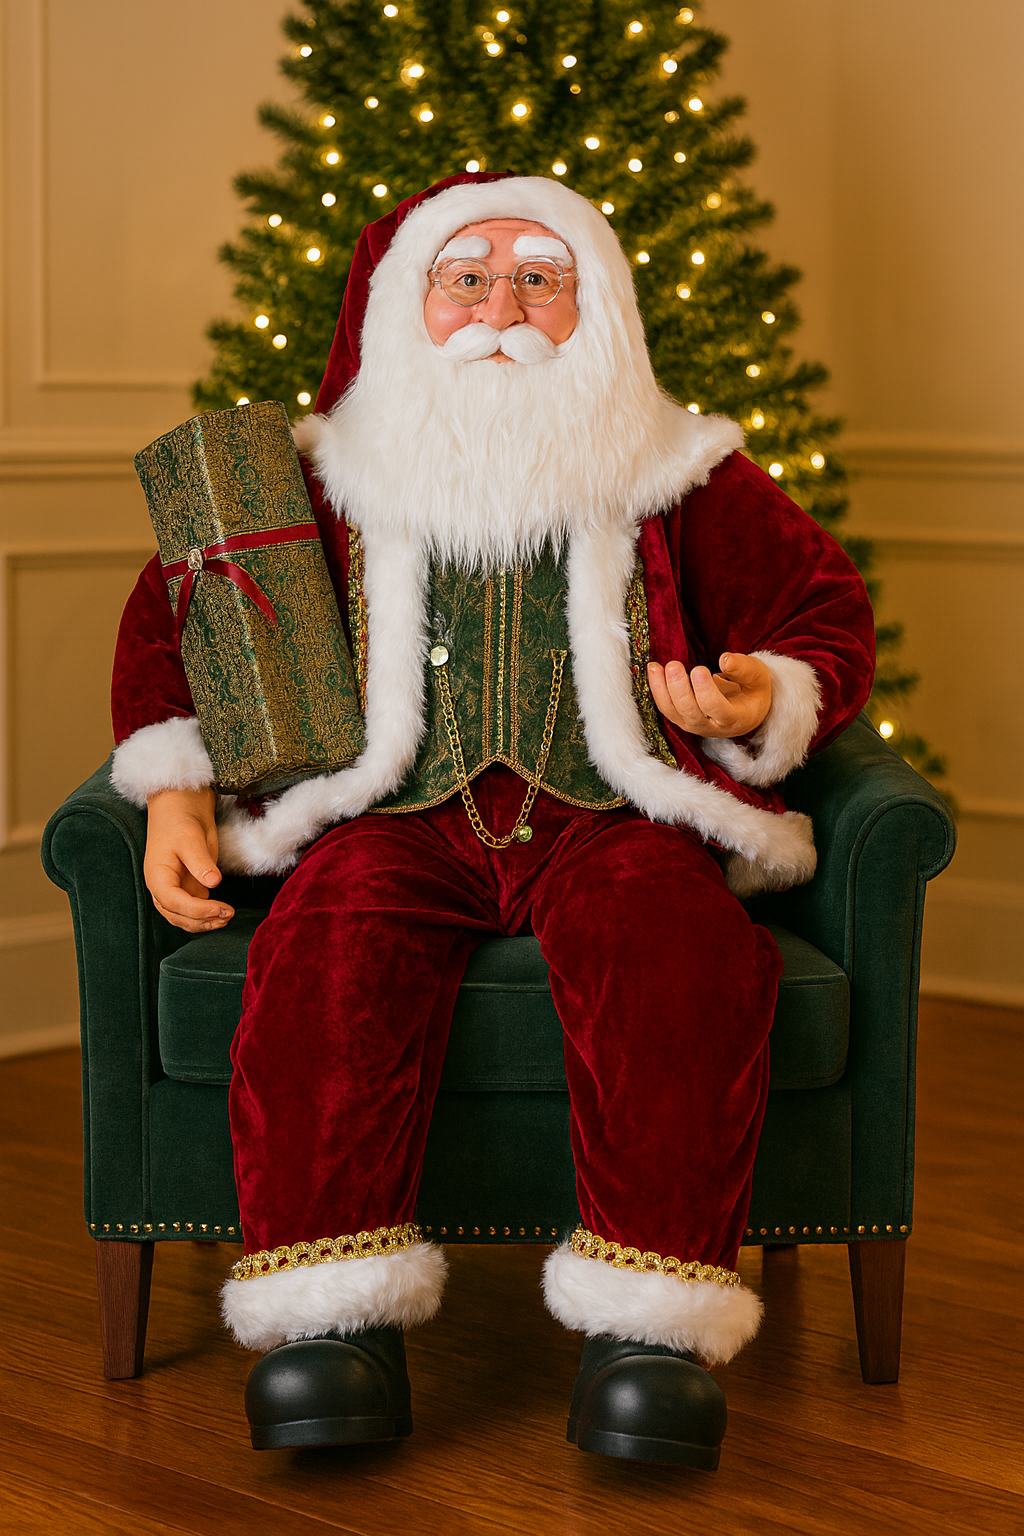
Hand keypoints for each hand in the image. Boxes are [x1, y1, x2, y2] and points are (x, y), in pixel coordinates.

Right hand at [144, 787, 233, 933]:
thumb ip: (201, 862)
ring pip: (183, 916)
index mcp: (157, 876)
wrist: (180, 806)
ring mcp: (173, 888)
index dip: (198, 910)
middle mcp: (161, 886)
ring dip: (203, 922)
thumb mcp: (191, 839)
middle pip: (177, 915)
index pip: (174, 902)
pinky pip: (191, 908)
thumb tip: (213, 883)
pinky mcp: (185, 886)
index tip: (221, 909)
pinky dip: (205, 914)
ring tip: (226, 918)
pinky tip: (221, 913)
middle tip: (228, 915)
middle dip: (202, 920)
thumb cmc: (180, 820)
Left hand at [647, 652, 772, 738]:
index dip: (706, 691)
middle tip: (674, 665)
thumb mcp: (757, 676)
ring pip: (673, 712)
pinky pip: (666, 707)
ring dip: (662, 690)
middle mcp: (712, 727)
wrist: (747, 708)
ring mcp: (695, 725)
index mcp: (735, 718)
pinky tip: (653, 670)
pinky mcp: (682, 719)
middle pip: (691, 712)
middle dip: (679, 689)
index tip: (699, 670)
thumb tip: (724, 660)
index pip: (717, 709)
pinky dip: (657, 690)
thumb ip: (743, 669)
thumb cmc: (753, 690)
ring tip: (655, 666)